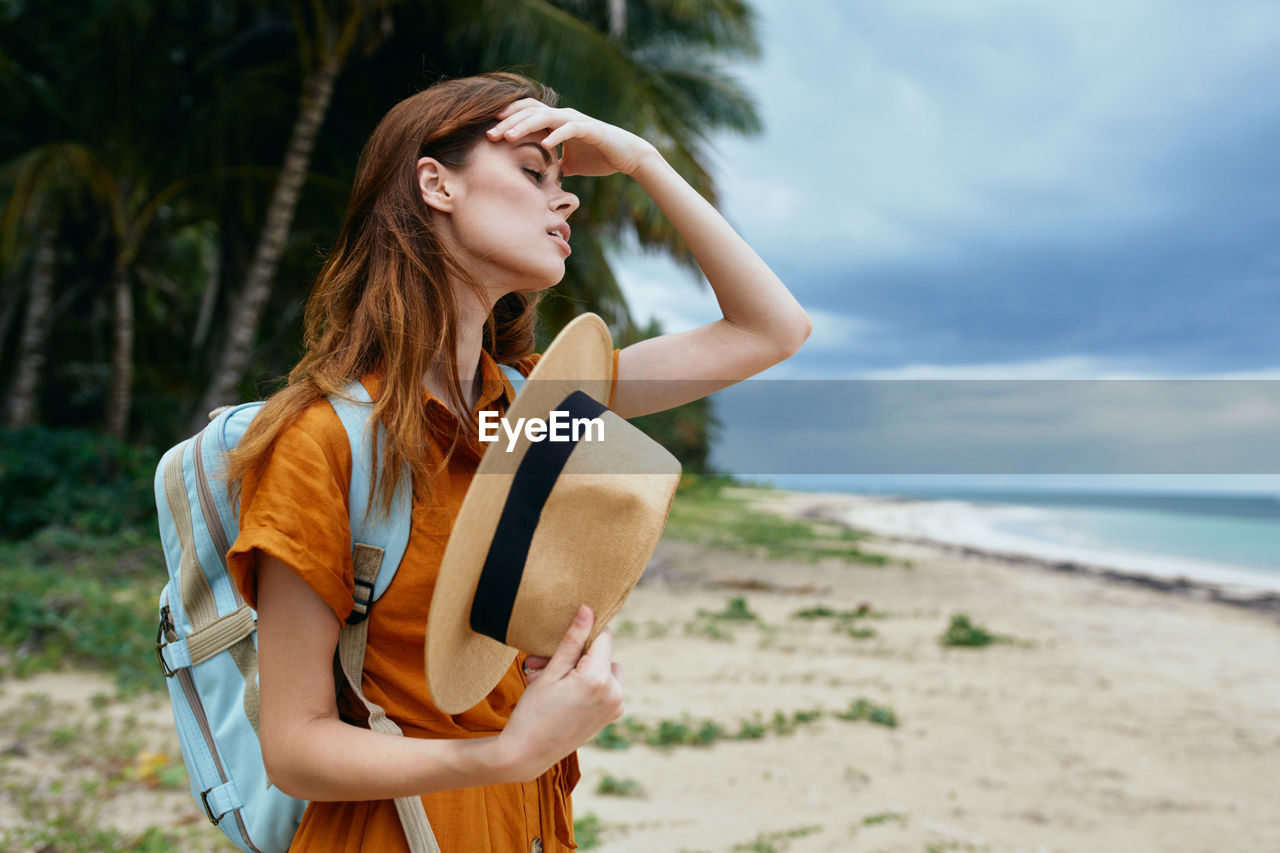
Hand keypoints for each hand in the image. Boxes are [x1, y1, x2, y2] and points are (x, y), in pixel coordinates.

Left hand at [486, 99, 658, 177]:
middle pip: (530, 112)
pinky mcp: (591, 129)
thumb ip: (554, 164)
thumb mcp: (570, 163)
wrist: (628, 156)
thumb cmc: (599, 157)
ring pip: (545, 117)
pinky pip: (570, 129)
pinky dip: (556, 135)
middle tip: (489, 134)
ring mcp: (576, 120)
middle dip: (508, 122)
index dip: (508, 119)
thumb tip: (540, 179)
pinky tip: (544, 144)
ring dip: (525, 125)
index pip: (527, 114)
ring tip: (508, 136)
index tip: (489, 131)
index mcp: (556, 121)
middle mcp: (564, 116)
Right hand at [498, 605, 624, 780]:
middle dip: (573, 654)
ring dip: (579, 669)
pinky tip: (561, 693)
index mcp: (599, 678)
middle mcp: (615, 692)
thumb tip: (589, 610)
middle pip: (601, 654)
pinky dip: (586, 684)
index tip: (563, 636)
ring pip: (602, 669)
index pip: (604, 636)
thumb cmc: (534, 712)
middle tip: (538, 663)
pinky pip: (605, 687)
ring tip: (546, 679)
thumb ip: (573, 640)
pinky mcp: (612, 715)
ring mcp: (616, 706)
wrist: (527, 754)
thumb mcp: (552, 672)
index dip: (584, 631)